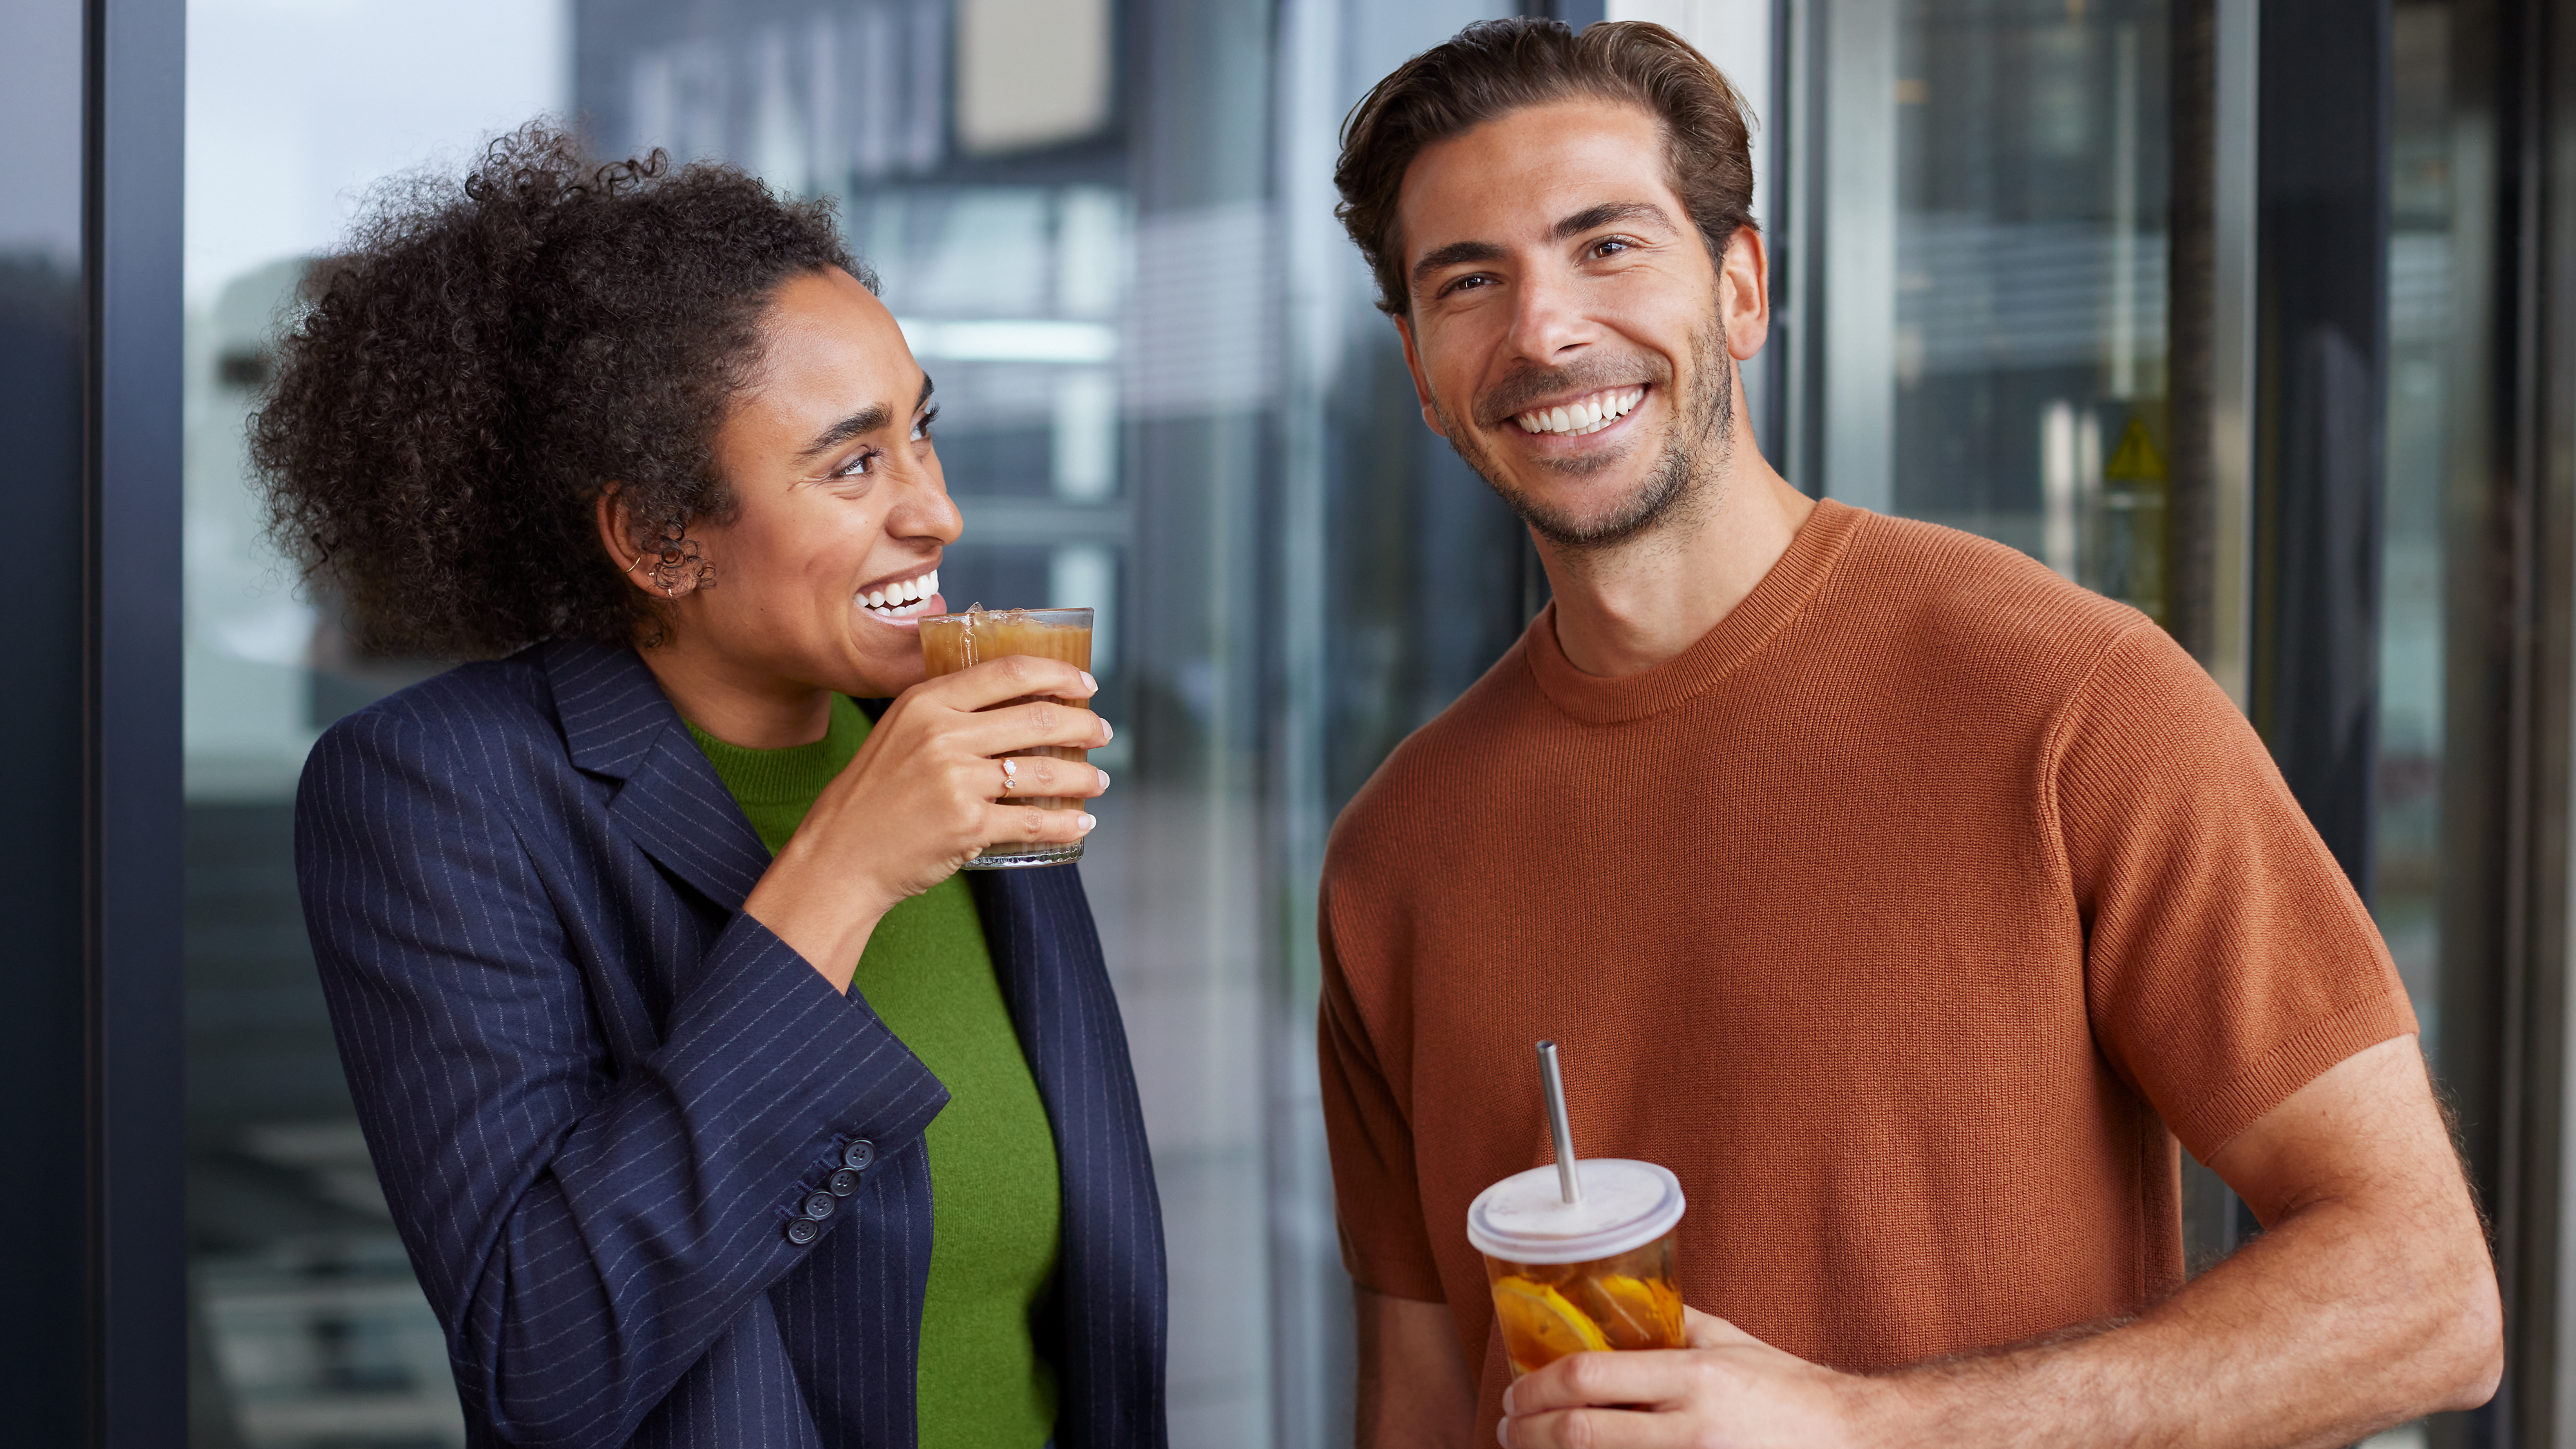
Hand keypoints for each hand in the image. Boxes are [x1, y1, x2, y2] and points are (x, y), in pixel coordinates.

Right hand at [742, 654, 1111, 988]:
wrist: (841, 853)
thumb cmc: (874, 794)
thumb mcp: (900, 732)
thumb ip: (949, 712)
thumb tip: (1019, 703)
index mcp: (927, 702)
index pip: (1009, 672)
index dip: (1058, 675)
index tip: (1085, 684)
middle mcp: (943, 734)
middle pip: (1037, 719)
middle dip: (1083, 726)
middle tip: (1101, 734)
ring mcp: (956, 780)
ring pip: (1043, 772)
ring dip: (1082, 778)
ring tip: (1098, 782)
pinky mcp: (967, 825)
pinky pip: (1032, 821)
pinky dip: (1065, 823)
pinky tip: (1081, 823)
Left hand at [1498, 1308, 1865, 1448]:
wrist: (1850, 1439)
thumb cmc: (1788, 1390)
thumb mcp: (1728, 1341)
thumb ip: (1670, 1325)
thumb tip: (1612, 1305)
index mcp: (1694, 1376)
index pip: (1588, 1378)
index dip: (1536, 1388)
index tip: (1515, 1392)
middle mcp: (1692, 1428)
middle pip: (1579, 1434)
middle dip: (1527, 1433)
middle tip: (1509, 1427)